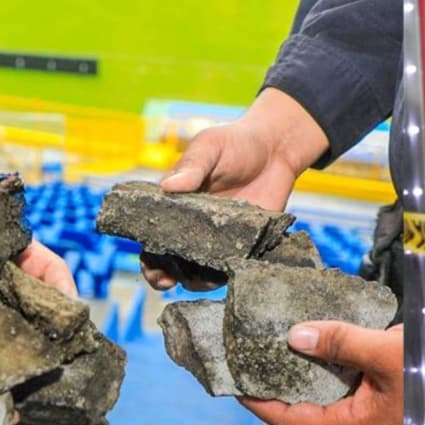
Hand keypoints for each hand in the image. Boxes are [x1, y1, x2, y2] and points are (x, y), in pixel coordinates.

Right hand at [147, 88, 327, 290]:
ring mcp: (220, 238)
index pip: (152, 235)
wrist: (277, 150)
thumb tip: (168, 186)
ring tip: (203, 280)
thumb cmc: (236, 142)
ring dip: (198, 280)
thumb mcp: (210, 146)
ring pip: (201, 269)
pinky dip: (230, 275)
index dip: (148, 256)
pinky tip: (231, 273)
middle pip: (172, 260)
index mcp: (176, 205)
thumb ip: (192, 165)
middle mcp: (194, 227)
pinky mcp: (246, 244)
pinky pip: (234, 267)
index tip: (152, 267)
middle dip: (165, 275)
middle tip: (168, 281)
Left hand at [239, 322, 400, 424]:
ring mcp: (372, 419)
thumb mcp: (386, 351)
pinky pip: (344, 393)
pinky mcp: (381, 404)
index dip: (264, 407)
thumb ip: (341, 342)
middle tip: (253, 370)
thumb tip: (296, 337)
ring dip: (302, 383)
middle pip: (307, 417)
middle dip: (278, 395)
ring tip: (279, 358)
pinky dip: (326, 375)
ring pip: (326, 404)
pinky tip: (318, 354)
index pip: (296, 422)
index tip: (238, 389)